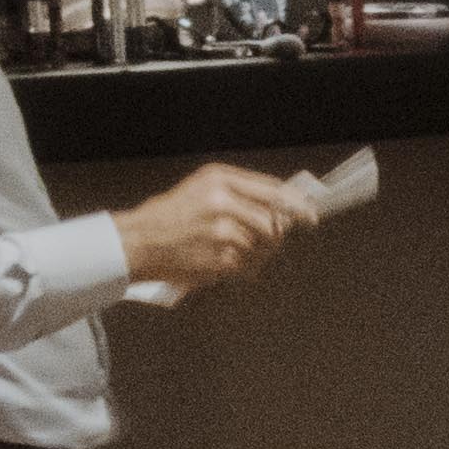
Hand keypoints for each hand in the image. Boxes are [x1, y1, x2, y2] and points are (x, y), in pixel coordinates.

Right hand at [112, 165, 306, 298]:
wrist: (138, 241)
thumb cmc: (171, 218)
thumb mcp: (201, 190)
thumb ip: (240, 194)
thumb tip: (286, 207)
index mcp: (218, 179)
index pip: (274, 190)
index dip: (298, 205)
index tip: (310, 215)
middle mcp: (222, 200)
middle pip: (275, 222)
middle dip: (274, 235)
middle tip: (260, 241)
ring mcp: (223, 229)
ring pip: (266, 246)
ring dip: (257, 254)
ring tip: (230, 250)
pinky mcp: (221, 256)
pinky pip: (250, 266)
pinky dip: (242, 269)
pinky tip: (220, 261)